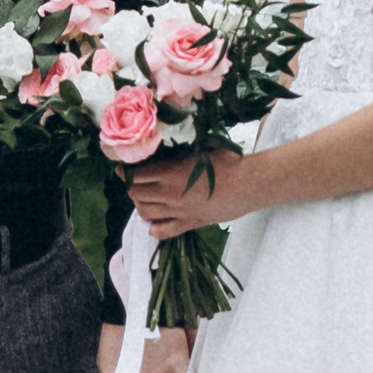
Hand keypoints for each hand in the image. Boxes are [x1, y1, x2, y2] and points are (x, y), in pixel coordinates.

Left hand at [126, 150, 251, 237]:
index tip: (123, 167)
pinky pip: (162, 231)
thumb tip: (167, 140)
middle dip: (130, 186)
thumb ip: (180, 148)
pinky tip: (153, 221)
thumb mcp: (201, 147)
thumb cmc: (228, 161)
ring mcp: (177, 211)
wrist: (248, 184)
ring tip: (143, 196)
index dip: (126, 170)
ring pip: (145, 212)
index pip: (136, 174)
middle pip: (135, 193)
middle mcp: (169, 194)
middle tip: (133, 180)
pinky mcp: (189, 224)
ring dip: (139, 204)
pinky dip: (153, 227)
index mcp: (170, 172)